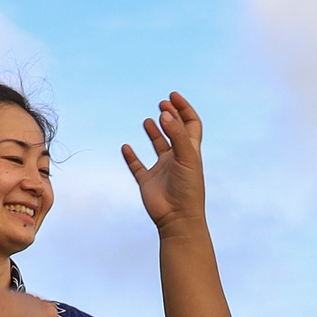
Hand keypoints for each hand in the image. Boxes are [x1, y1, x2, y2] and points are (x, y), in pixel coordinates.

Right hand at [120, 92, 206, 233]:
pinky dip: (131, 157)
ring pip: (158, 146)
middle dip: (170, 116)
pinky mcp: (148, 181)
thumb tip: (164, 114)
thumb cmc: (188, 189)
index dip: (184, 109)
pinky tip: (126, 147)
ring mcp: (162, 170)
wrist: (178, 219)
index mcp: (190, 151)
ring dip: (154, 132)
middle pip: (175, 131)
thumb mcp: (186, 158)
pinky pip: (137, 166)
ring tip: (148, 121)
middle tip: (162, 104)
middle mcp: (177, 158)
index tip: (172, 97)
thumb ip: (176, 135)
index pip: (190, 124)